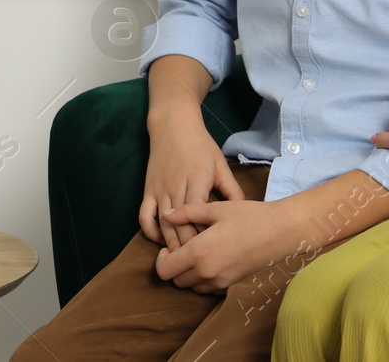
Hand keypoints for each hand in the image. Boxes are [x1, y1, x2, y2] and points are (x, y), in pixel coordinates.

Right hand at [139, 119, 244, 250]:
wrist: (173, 125)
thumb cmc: (201, 145)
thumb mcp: (220, 165)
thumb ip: (231, 189)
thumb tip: (243, 211)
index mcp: (197, 180)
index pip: (198, 214)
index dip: (204, 234)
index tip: (214, 248)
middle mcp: (176, 187)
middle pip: (180, 225)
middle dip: (189, 247)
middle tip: (200, 263)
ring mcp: (159, 190)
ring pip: (163, 225)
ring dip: (171, 244)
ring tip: (182, 260)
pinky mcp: (147, 190)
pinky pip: (144, 217)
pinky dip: (151, 232)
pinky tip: (161, 241)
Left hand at [155, 198, 308, 291]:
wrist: (280, 232)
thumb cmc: (249, 216)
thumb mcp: (216, 209)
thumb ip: (187, 213)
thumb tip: (166, 215)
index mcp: (198, 252)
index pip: (164, 270)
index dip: (161, 260)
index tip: (169, 247)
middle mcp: (206, 272)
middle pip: (175, 281)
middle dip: (174, 266)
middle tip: (184, 248)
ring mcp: (218, 282)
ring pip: (190, 287)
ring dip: (188, 274)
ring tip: (198, 253)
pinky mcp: (229, 285)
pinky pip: (206, 289)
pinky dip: (203, 279)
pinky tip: (212, 260)